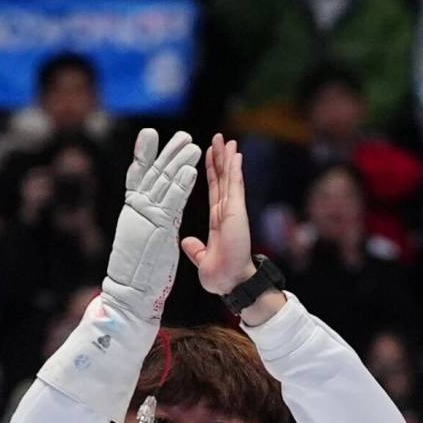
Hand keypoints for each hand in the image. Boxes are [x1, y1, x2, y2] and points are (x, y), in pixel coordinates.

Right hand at [106, 127, 200, 304]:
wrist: (129, 291)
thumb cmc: (135, 271)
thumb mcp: (143, 240)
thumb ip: (150, 224)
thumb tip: (157, 215)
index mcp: (133, 211)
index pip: (138, 176)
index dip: (144, 155)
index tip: (148, 135)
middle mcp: (137, 209)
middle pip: (154, 173)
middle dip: (168, 152)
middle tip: (182, 135)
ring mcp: (146, 216)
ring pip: (164, 182)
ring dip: (179, 163)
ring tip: (192, 146)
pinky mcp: (158, 226)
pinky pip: (173, 201)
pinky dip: (182, 184)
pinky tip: (191, 170)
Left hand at [179, 136, 264, 302]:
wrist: (231, 284)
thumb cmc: (221, 276)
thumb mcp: (202, 259)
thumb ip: (196, 249)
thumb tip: (186, 241)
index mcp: (218, 221)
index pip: (214, 190)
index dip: (211, 171)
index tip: (209, 154)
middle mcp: (227, 212)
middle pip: (222, 179)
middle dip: (220, 158)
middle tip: (219, 138)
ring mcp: (233, 211)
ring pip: (229, 178)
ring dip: (228, 158)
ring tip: (227, 140)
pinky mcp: (236, 212)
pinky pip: (235, 186)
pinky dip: (235, 169)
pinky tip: (235, 154)